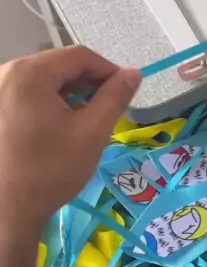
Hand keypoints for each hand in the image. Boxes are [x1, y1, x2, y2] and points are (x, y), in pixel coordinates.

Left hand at [0, 46, 140, 233]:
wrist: (5, 211)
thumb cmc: (50, 171)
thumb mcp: (92, 132)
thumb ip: (115, 97)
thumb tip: (134, 73)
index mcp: (30, 72)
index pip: (80, 55)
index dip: (108, 70)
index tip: (124, 93)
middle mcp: (5, 73)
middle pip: (58, 65)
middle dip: (86, 83)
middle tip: (105, 110)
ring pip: (41, 80)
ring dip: (67, 94)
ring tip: (82, 122)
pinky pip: (25, 94)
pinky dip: (46, 104)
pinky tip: (55, 130)